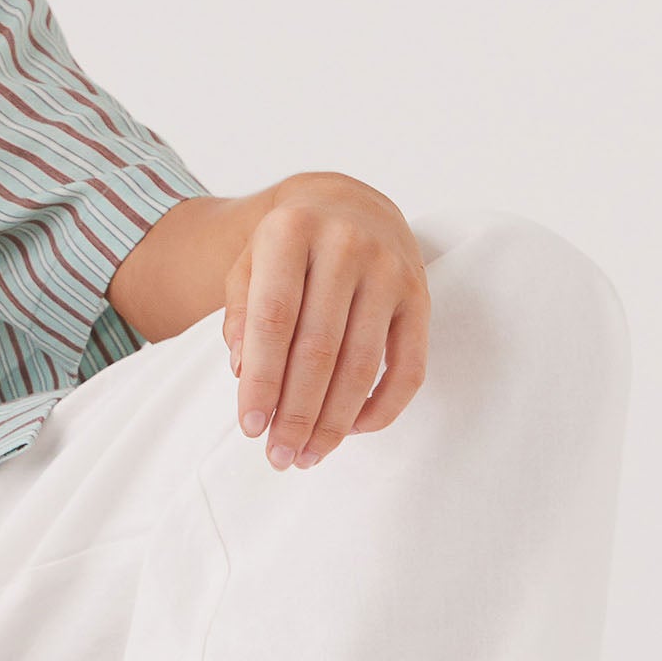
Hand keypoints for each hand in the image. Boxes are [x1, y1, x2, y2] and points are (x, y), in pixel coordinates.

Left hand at [222, 172, 428, 468]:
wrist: (348, 204)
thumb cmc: (287, 247)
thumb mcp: (248, 264)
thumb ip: (241, 315)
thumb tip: (245, 374)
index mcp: (292, 231)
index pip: (275, 319)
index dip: (263, 380)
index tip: (250, 427)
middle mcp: (346, 245)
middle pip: (320, 348)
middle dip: (297, 412)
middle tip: (279, 456)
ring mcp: (390, 269)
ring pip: (362, 363)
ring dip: (335, 420)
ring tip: (309, 454)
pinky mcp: (420, 296)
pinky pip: (409, 366)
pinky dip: (382, 407)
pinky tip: (353, 430)